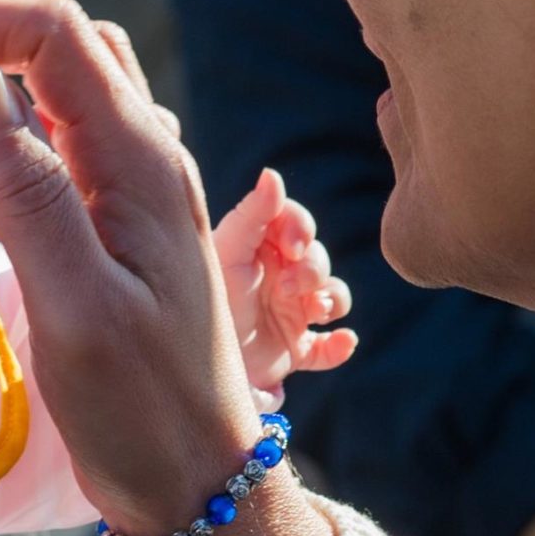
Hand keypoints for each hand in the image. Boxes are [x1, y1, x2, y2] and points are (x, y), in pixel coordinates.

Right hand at [0, 0, 333, 535]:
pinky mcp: (129, 212)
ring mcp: (143, 181)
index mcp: (140, 162)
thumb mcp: (78, 312)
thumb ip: (31, 196)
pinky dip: (19, 106)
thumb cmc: (143, 409)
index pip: (50, 35)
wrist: (203, 479)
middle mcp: (150, 154)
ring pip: (75, 71)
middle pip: (62, 37)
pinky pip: (78, 123)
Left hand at [213, 168, 356, 394]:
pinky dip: (342, 344)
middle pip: (318, 258)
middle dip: (312, 269)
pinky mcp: (295, 349)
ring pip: (333, 296)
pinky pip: (330, 347)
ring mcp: (288, 312)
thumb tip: (273, 174)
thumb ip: (252, 214)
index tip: (291, 246)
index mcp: (257, 248)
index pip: (295, 223)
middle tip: (287, 288)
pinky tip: (344, 341)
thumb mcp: (227, 252)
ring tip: (314, 311)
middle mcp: (276, 275)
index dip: (301, 229)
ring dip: (332, 300)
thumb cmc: (204, 297)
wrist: (190, 361)